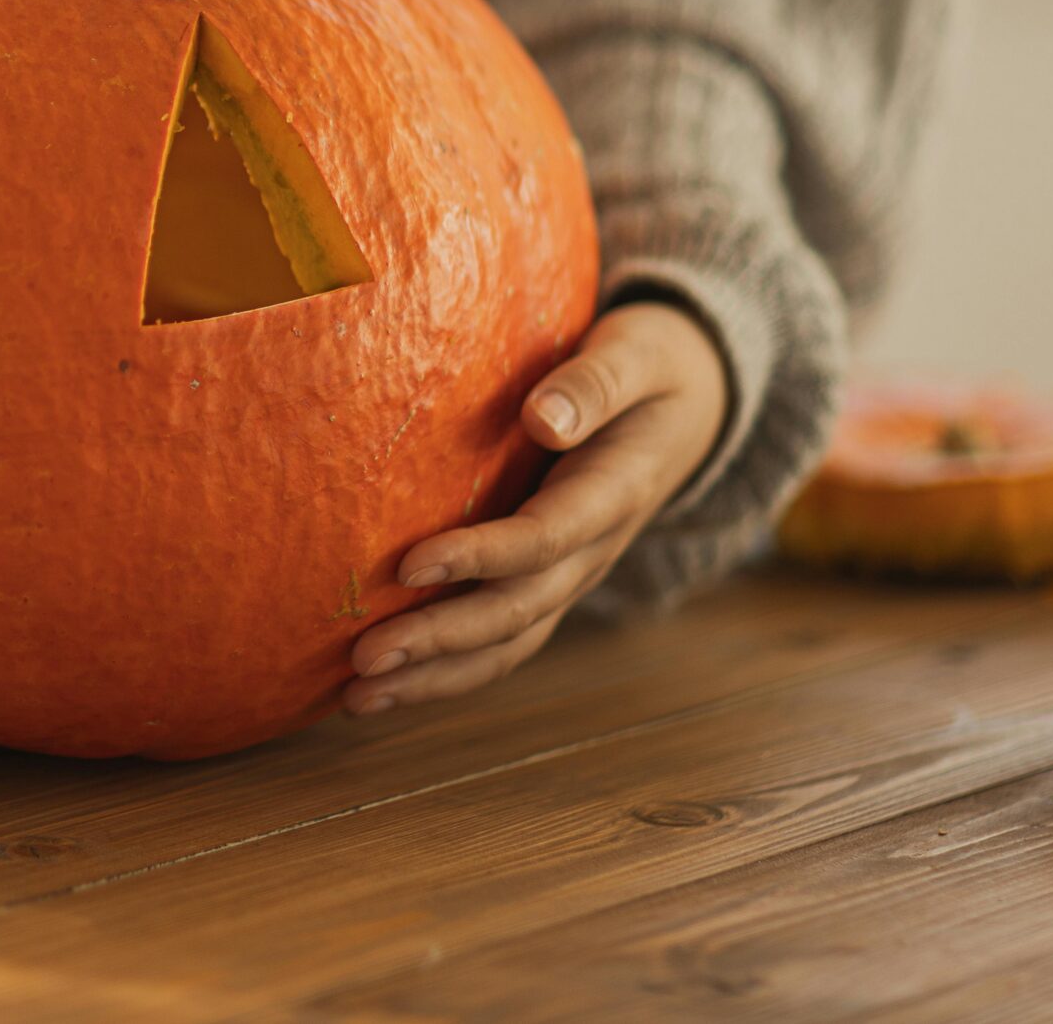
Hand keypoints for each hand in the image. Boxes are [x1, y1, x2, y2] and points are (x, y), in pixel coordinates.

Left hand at [343, 299, 728, 714]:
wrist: (693, 402)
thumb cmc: (650, 365)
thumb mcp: (637, 354)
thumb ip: (594, 383)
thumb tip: (543, 419)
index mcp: (613, 493)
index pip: (543, 539)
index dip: (478, 558)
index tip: (407, 566)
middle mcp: (593, 549)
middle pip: (517, 612)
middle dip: (440, 641)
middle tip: (363, 657)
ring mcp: (571, 574)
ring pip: (508, 644)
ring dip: (435, 677)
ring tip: (358, 698)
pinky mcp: (548, 580)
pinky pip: (501, 639)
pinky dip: (445, 670)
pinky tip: (384, 685)